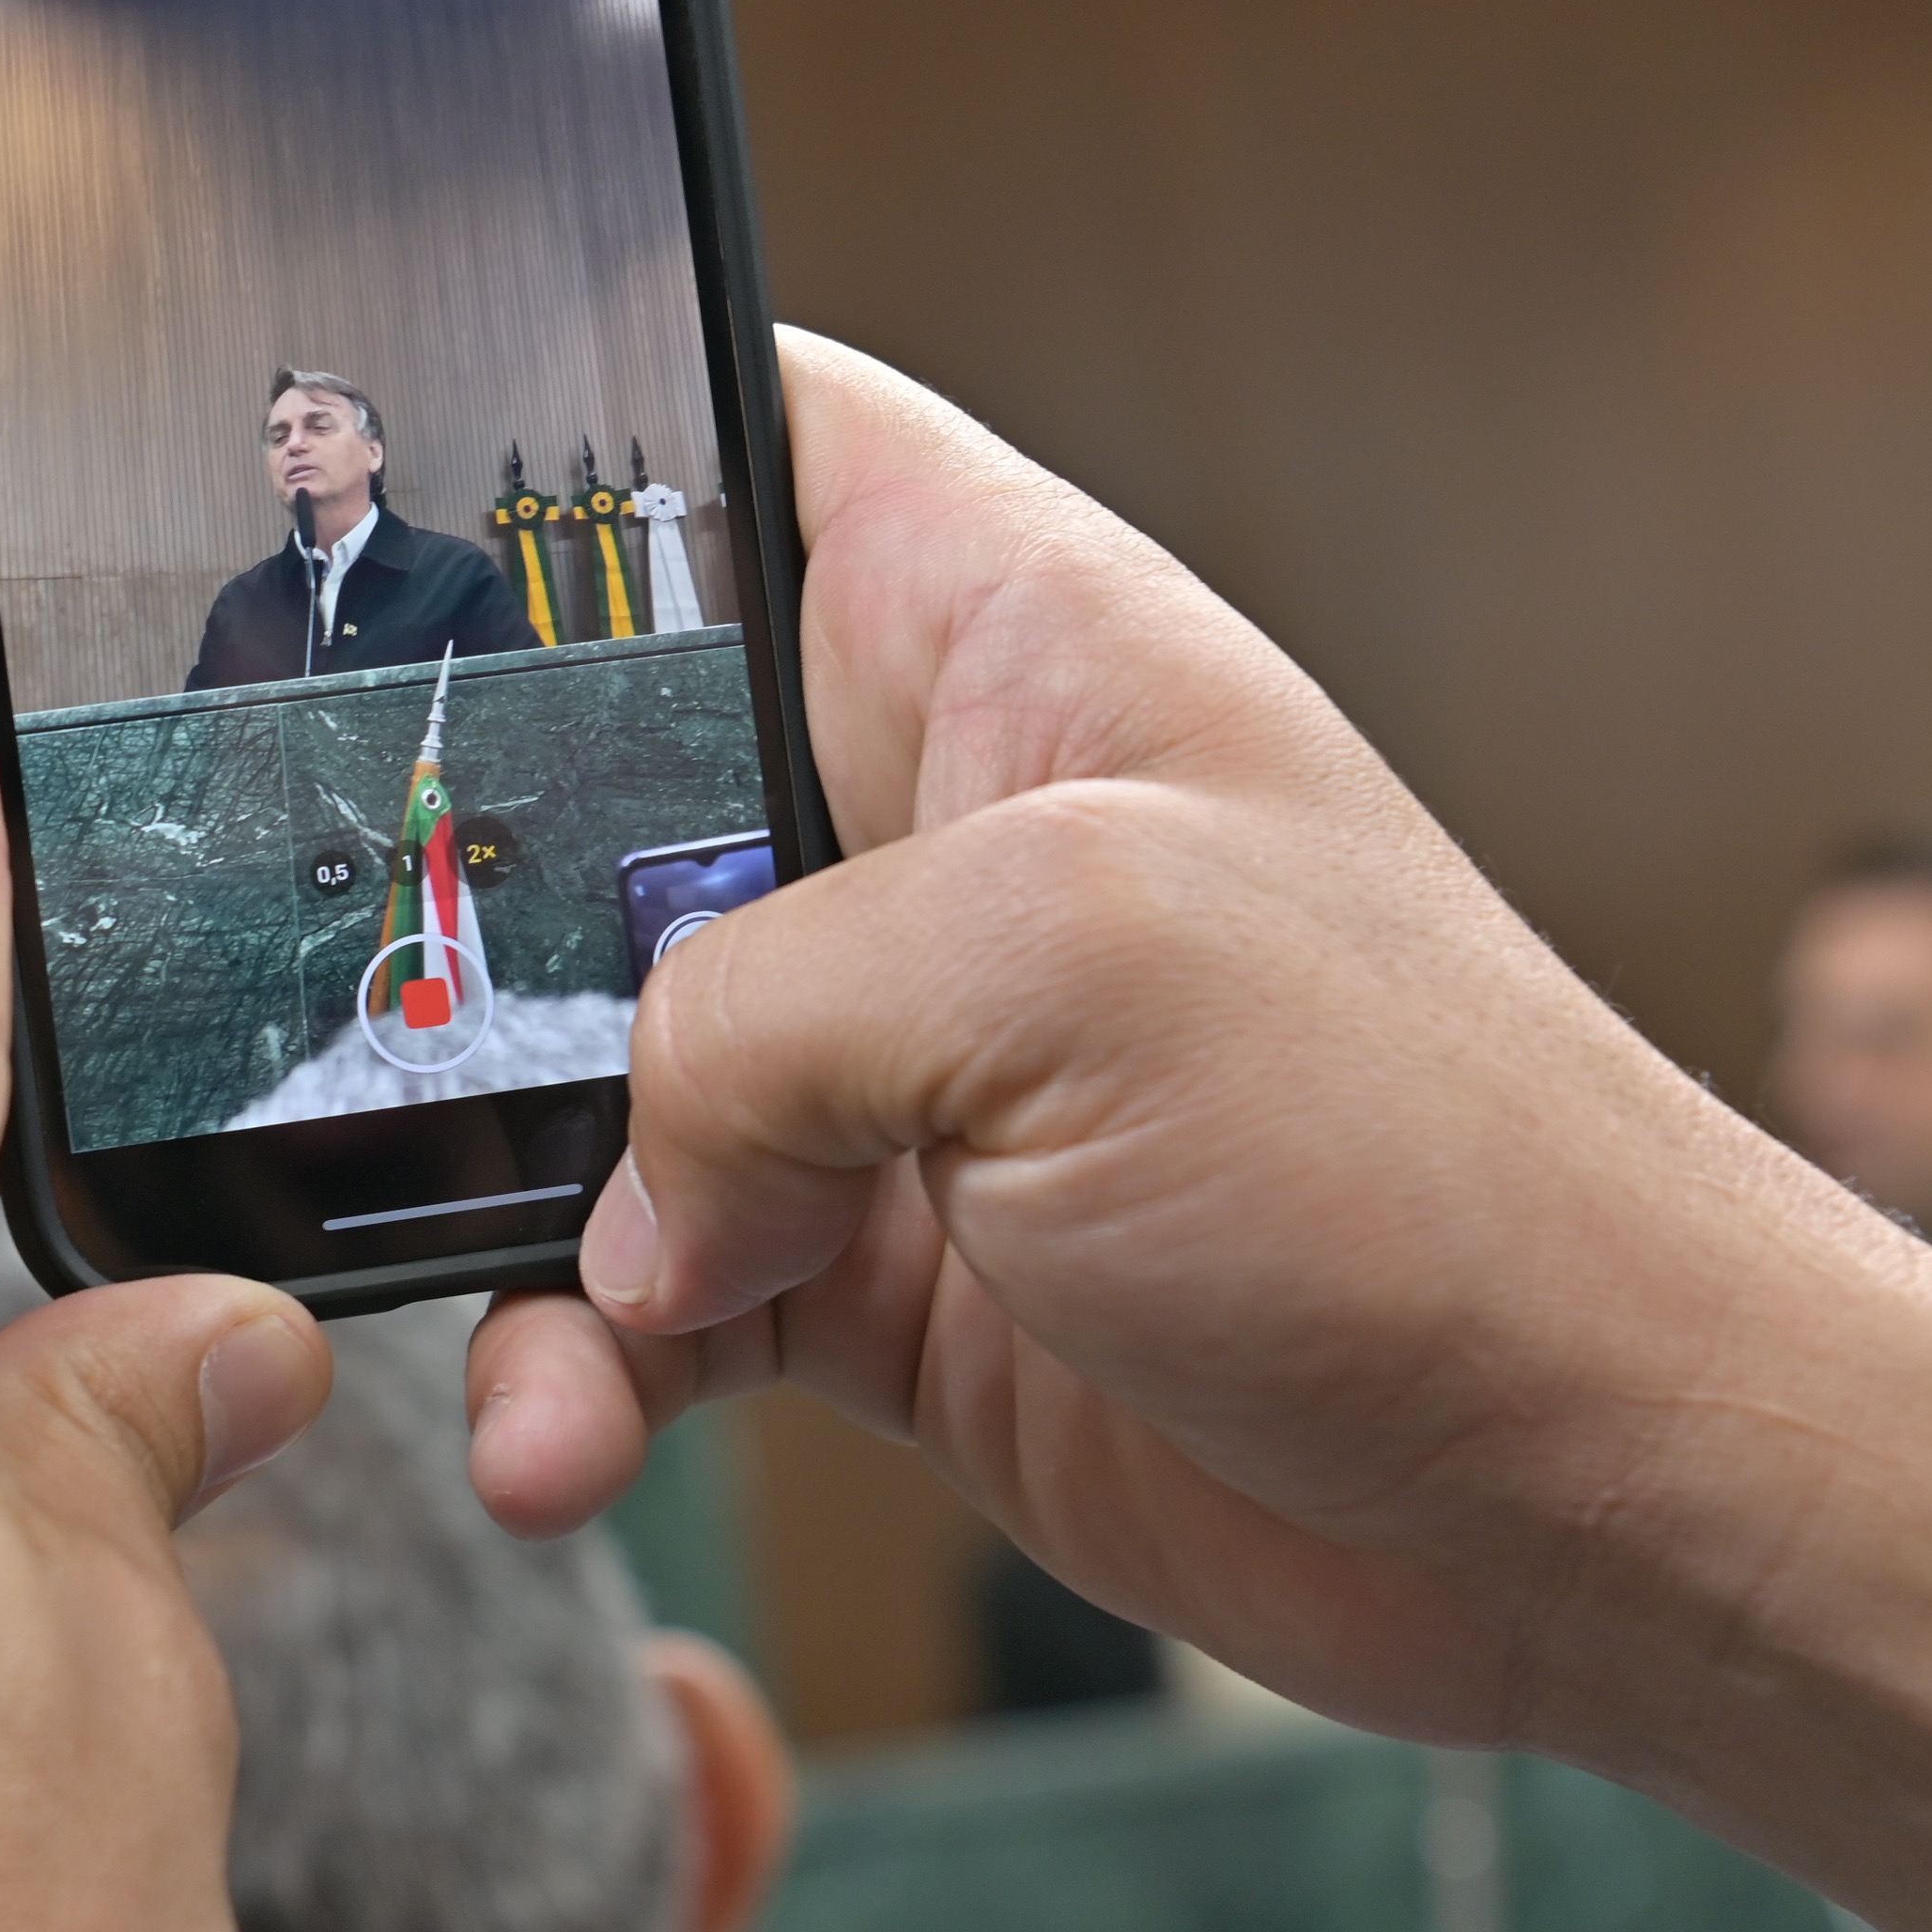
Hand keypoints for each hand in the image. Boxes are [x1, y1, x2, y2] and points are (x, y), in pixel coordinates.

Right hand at [466, 331, 1931, 1931]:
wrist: (1581, 1492)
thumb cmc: (1431, 1155)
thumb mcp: (1065, 963)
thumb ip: (756, 1014)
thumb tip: (617, 1188)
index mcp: (1002, 645)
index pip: (754, 443)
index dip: (571, 438)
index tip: (375, 492)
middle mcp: (921, 830)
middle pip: (595, 788)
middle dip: (461, 898)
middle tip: (349, 978)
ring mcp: (891, 1054)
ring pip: (591, 1076)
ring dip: (509, 1199)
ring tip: (506, 1314)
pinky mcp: (871, 1255)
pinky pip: (642, 1285)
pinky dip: (576, 1359)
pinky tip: (557, 1423)